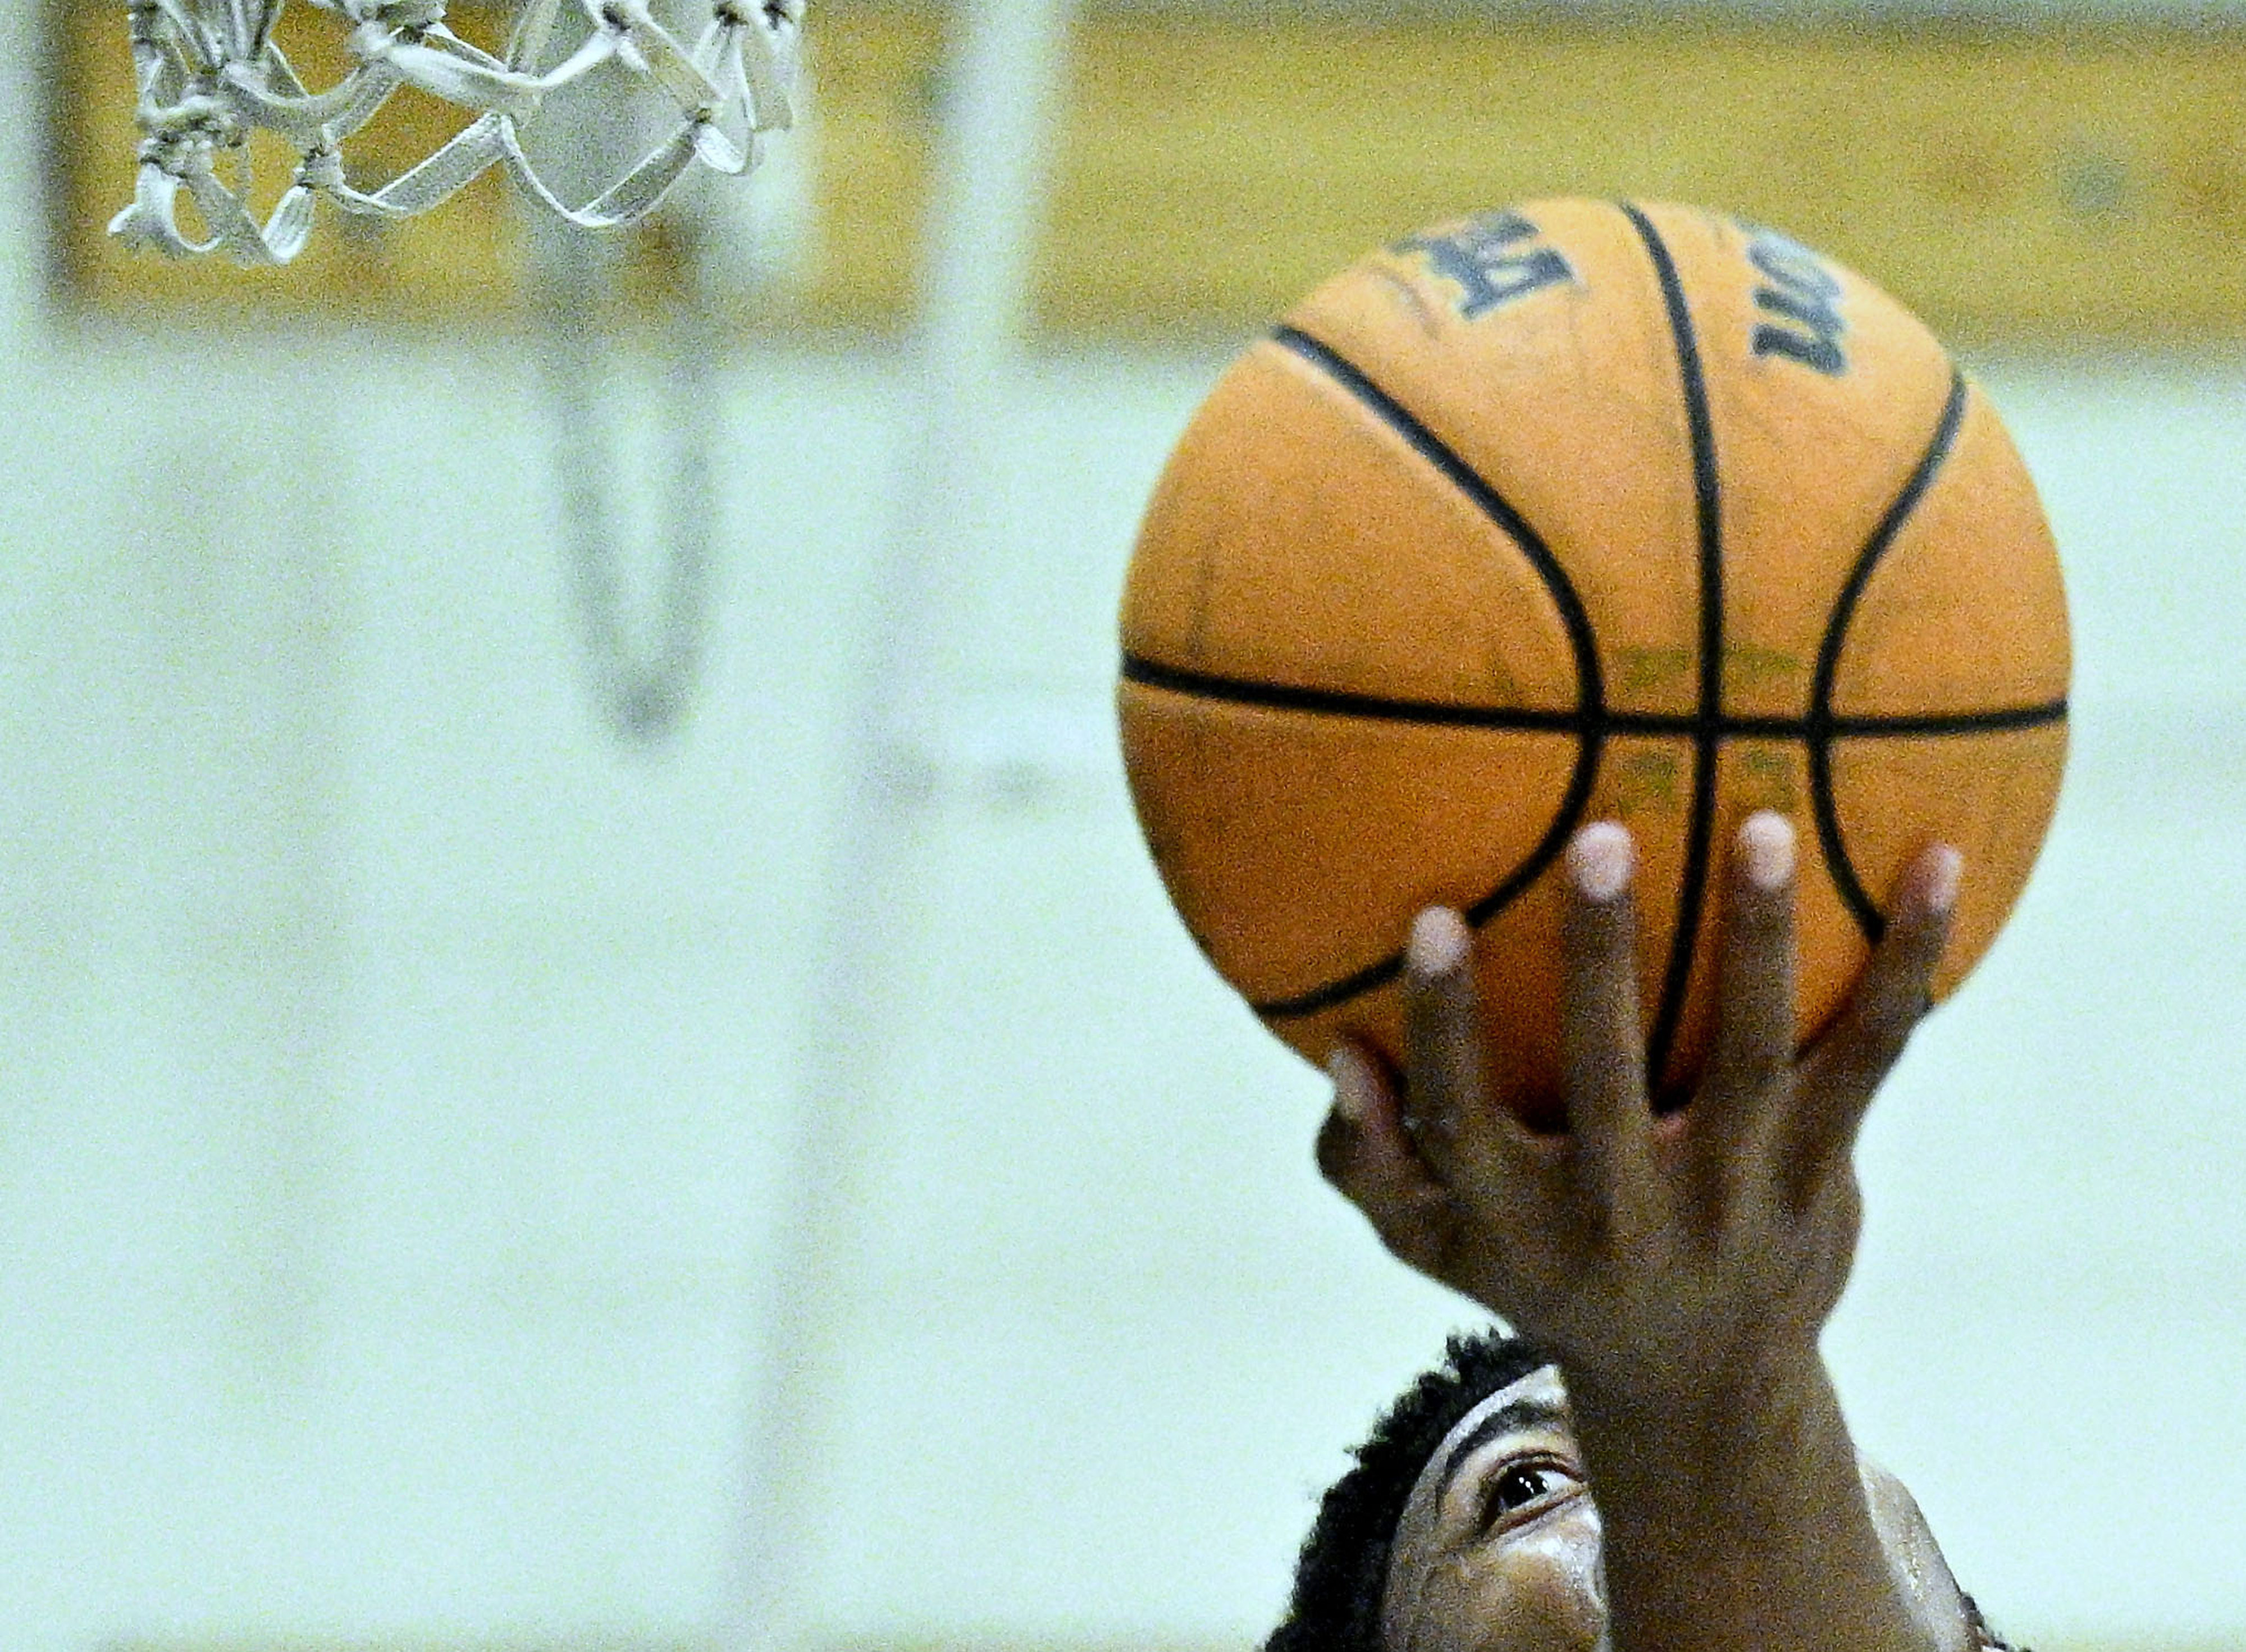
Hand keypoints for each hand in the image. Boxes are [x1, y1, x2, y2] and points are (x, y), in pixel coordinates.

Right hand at [1315, 812, 1960, 1413]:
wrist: (1701, 1384)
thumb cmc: (1542, 1275)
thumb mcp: (1436, 1244)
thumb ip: (1370, 1158)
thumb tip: (1339, 1054)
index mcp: (1519, 1220)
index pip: (1465, 1114)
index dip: (1445, 1019)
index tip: (1433, 915)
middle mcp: (1627, 1211)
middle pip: (1608, 1073)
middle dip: (1601, 955)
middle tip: (1601, 835)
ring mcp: (1737, 1191)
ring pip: (1755, 1053)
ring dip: (1757, 936)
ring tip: (1762, 825)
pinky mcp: (1823, 1170)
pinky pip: (1873, 1055)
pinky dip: (1908, 961)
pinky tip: (1938, 861)